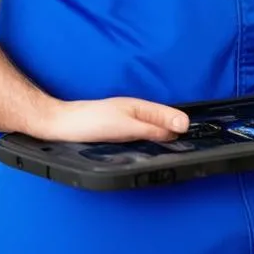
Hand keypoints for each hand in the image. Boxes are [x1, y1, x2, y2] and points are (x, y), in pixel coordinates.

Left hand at [38, 97, 189, 142]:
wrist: (59, 125)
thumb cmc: (88, 122)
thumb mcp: (124, 127)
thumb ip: (150, 129)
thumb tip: (174, 131)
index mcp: (138, 107)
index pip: (167, 115)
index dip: (181, 122)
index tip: (193, 131)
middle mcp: (133, 112)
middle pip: (161, 119)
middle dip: (176, 126)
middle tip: (191, 137)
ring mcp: (124, 121)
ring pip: (151, 126)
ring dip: (164, 132)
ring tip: (176, 141)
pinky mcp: (115, 130)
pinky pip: (140, 133)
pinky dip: (149, 137)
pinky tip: (149, 145)